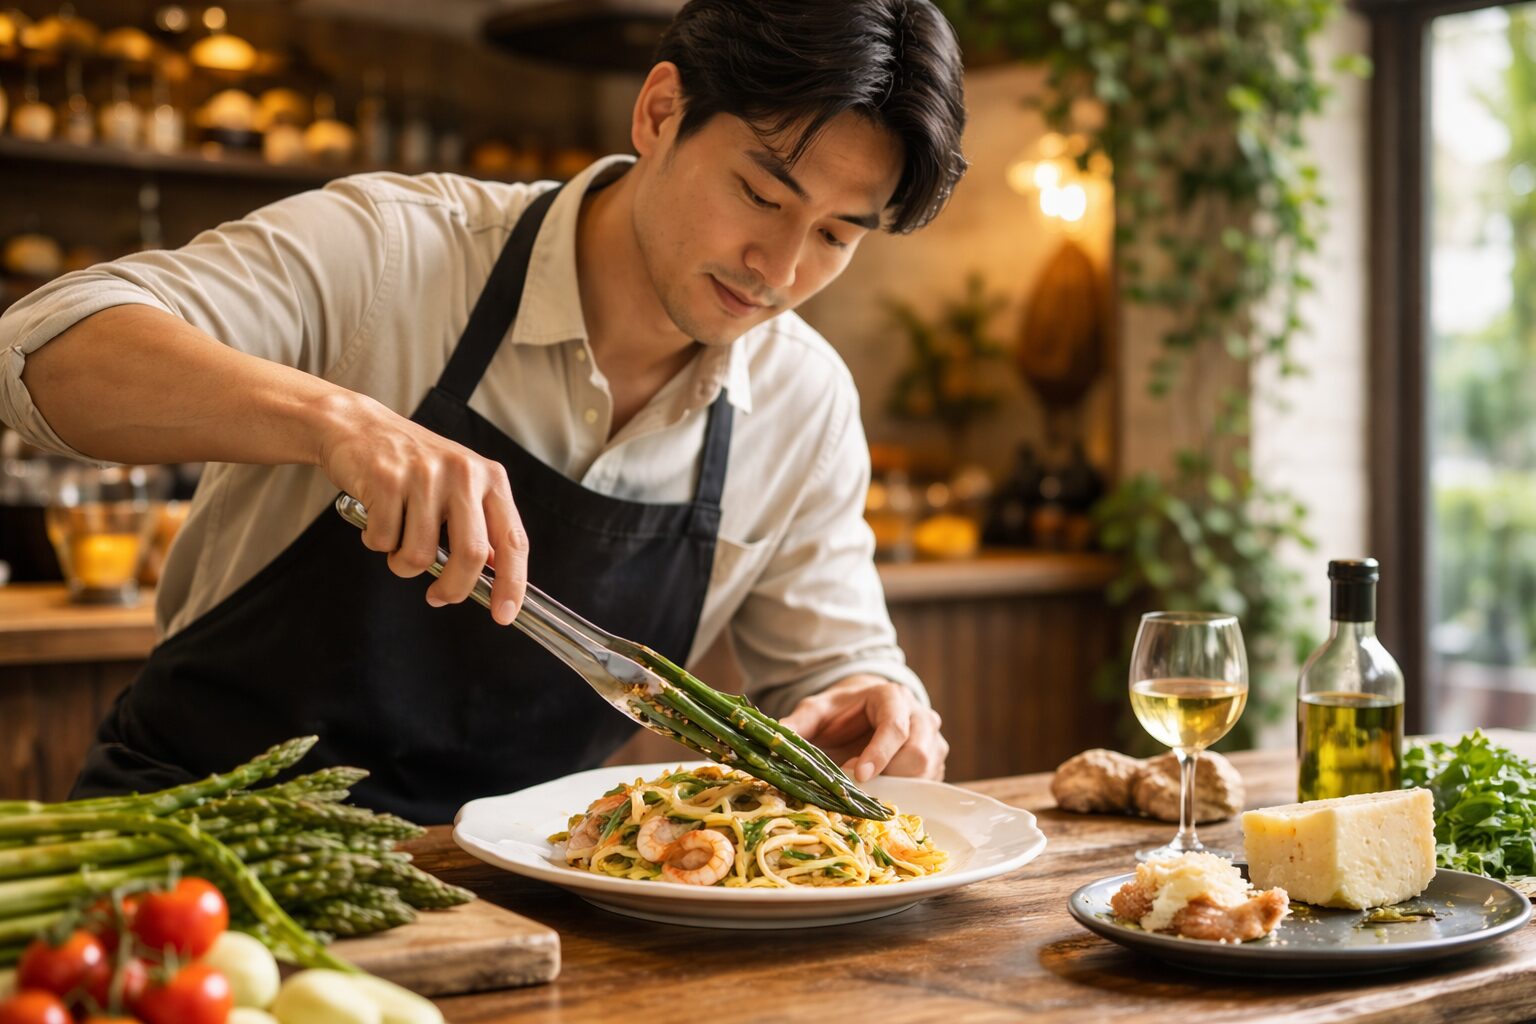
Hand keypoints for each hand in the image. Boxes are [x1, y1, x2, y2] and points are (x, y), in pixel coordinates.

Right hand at [316, 392, 528, 623]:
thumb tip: (496, 577)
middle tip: (437, 597)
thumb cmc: (412, 466)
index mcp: (490, 478)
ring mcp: (425, 475)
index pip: (513, 540)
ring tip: (396, 536)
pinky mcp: (386, 479)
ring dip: (402, 563)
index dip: (513, 583)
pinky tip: (376, 517)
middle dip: (453, 588)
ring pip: (418, 555)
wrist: (358, 426)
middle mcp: (463, 473)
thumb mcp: (459, 487)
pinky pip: (382, 542)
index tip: (505, 614)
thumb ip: (480, 527)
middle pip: (471, 555)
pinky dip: (376, 542)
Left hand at [779, 675, 947, 781]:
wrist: (865, 712)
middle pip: (917, 755)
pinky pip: (927, 786)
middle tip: (855, 782)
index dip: (879, 753)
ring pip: (925, 773)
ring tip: (866, 784)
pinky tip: (881, 789)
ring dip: (896, 786)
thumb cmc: (841, 712)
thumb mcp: (817, 710)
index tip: (858, 775)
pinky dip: (905, 794)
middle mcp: (921, 717)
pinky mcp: (935, 764)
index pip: (895, 726)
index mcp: (893, 698)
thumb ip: (798, 723)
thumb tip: (773, 739)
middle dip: (887, 775)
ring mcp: (933, 741)